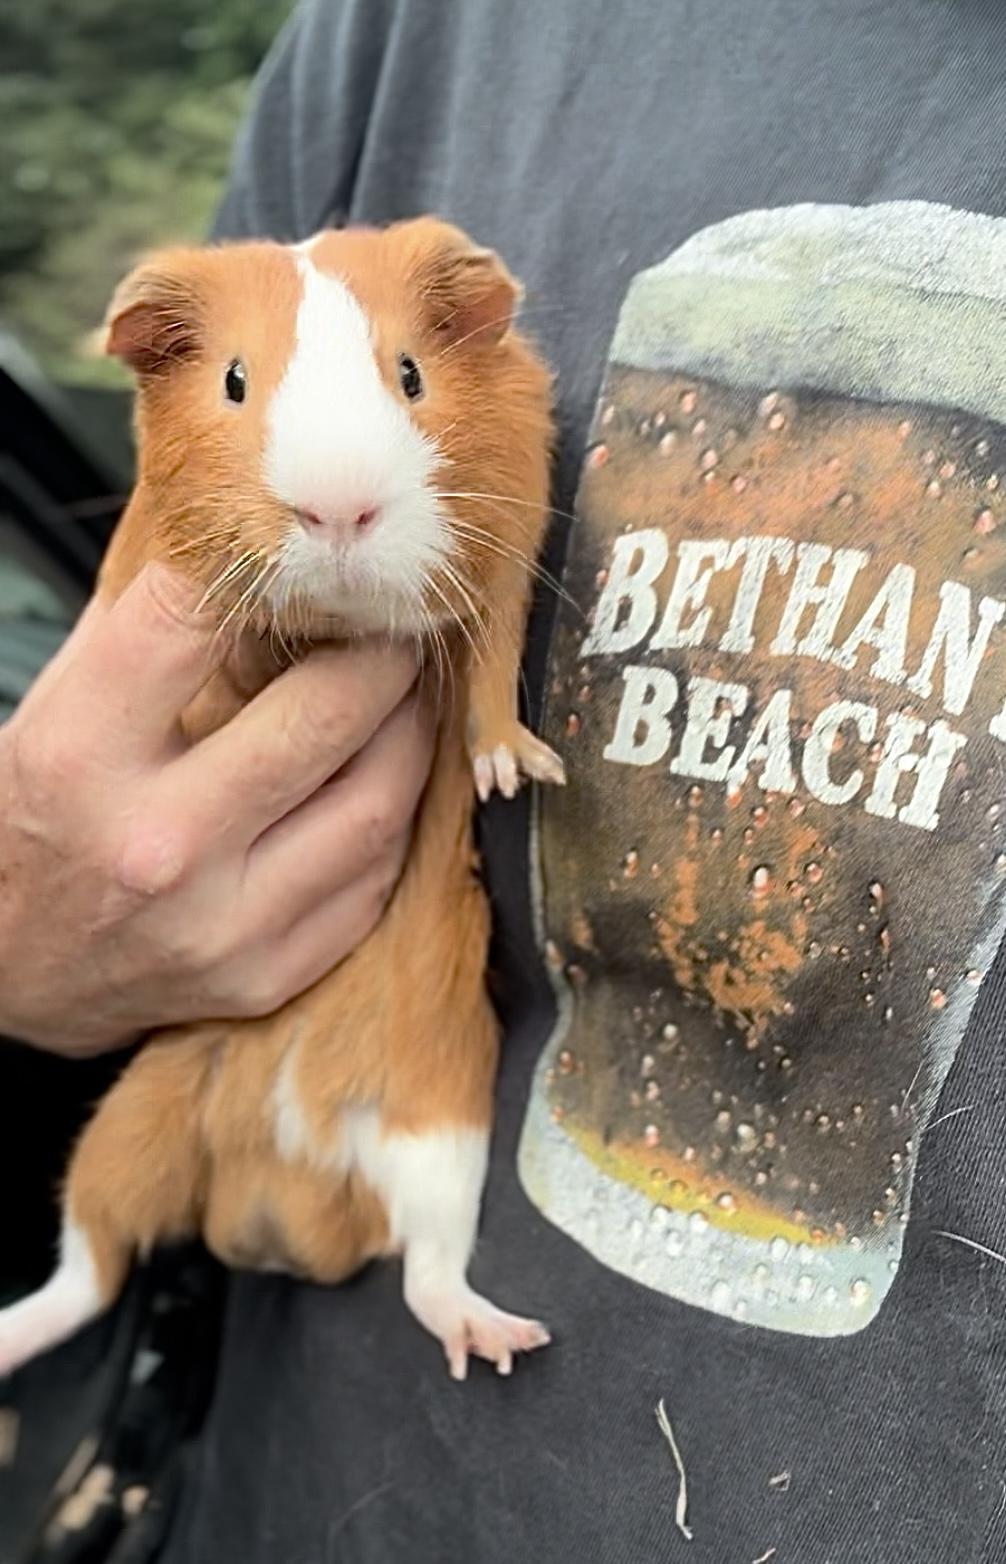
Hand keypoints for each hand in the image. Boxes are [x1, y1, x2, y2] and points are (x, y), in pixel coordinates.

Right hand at [0, 563, 433, 1055]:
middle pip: (321, 717)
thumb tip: (253, 548)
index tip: (301, 557)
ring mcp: (221, 924)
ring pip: (376, 802)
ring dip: (409, 730)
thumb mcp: (58, 711)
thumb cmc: (40, 819)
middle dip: (381, 653)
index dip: (257, 575)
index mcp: (82, 759)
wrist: (9, 972)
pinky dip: (393, 814)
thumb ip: (146, 632)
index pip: (191, 625)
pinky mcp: (265, 976)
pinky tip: (387, 775)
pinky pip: (374, 878)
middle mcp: (158, 846)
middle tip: (398, 621)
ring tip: (408, 690)